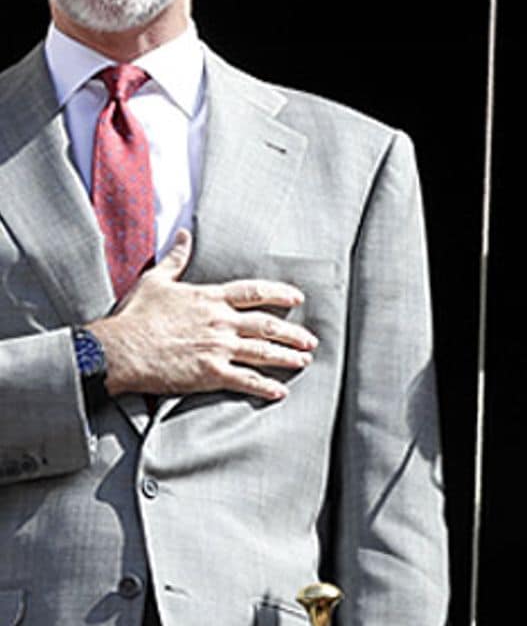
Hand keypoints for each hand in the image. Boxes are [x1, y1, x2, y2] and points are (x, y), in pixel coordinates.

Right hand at [89, 229, 317, 400]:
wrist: (118, 349)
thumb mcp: (156, 280)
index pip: (255, 292)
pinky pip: (245, 380)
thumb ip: (176, 258)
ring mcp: (218, 347)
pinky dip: (265, 386)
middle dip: (293, 333)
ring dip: (287, 357)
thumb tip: (185, 235)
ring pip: (263, 352)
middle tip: (310, 339)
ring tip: (304, 361)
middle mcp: (221, 321)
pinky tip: (281, 391)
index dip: (280, 294)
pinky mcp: (210, 373)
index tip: (298, 298)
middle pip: (268, 325)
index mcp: (211, 298)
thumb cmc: (135, 316)